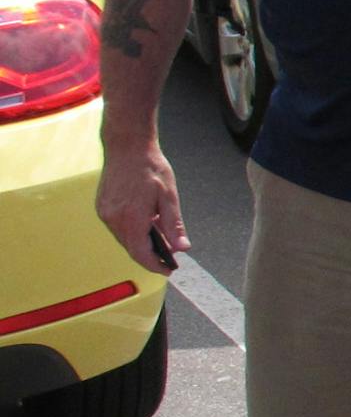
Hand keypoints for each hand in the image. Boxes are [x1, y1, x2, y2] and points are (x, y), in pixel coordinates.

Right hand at [95, 142, 188, 275]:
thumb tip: (182, 248)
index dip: (155, 265)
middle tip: (169, 258)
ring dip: (140, 244)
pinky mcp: (101, 207)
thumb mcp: (169, 196)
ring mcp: (105, 213)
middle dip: (150, 256)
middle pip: (132, 249)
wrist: (127, 146)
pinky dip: (131, 232)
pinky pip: (117, 228)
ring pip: (124, 239)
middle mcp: (114, 218)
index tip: (168, 270)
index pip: (141, 254)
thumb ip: (174, 225)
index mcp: (132, 218)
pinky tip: (145, 226)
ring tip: (160, 240)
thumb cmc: (150, 167)